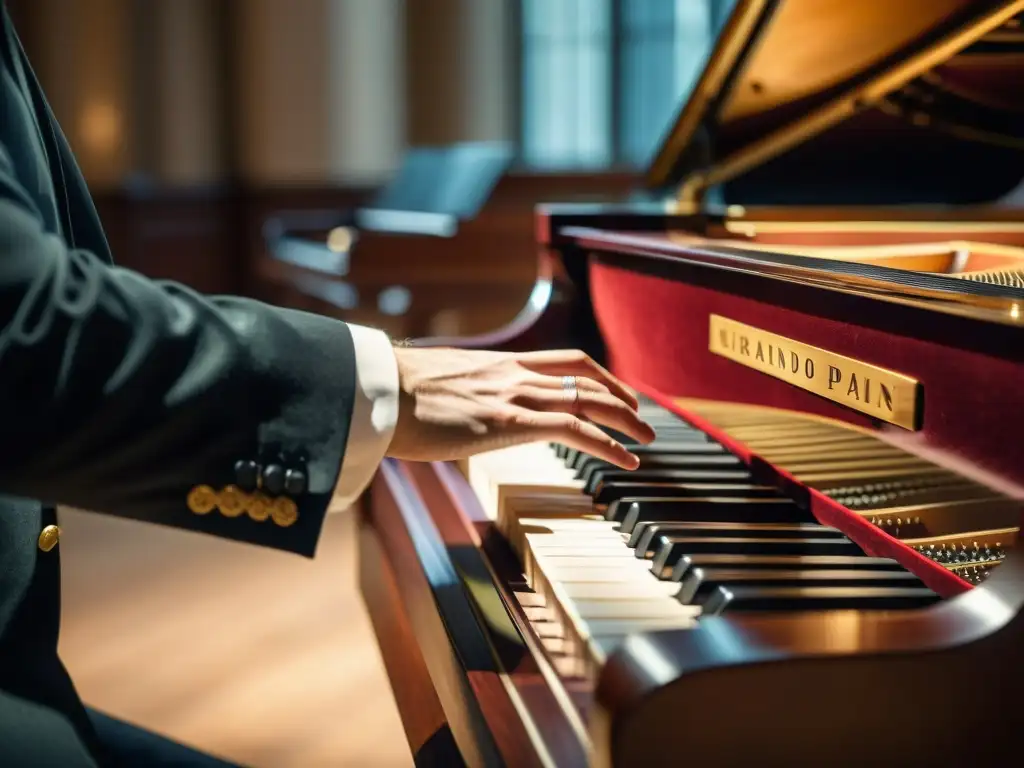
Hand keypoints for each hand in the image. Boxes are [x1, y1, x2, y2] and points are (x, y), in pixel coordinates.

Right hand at [386, 347, 654, 468]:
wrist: (379, 391)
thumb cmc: (396, 395)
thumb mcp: (438, 386)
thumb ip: (461, 394)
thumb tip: (457, 409)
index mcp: (500, 364)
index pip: (566, 361)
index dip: (599, 375)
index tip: (615, 391)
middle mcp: (514, 374)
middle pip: (587, 375)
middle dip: (621, 396)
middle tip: (642, 417)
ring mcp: (514, 395)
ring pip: (589, 398)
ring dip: (626, 419)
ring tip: (647, 440)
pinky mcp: (509, 422)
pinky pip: (574, 429)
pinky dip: (608, 444)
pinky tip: (626, 461)